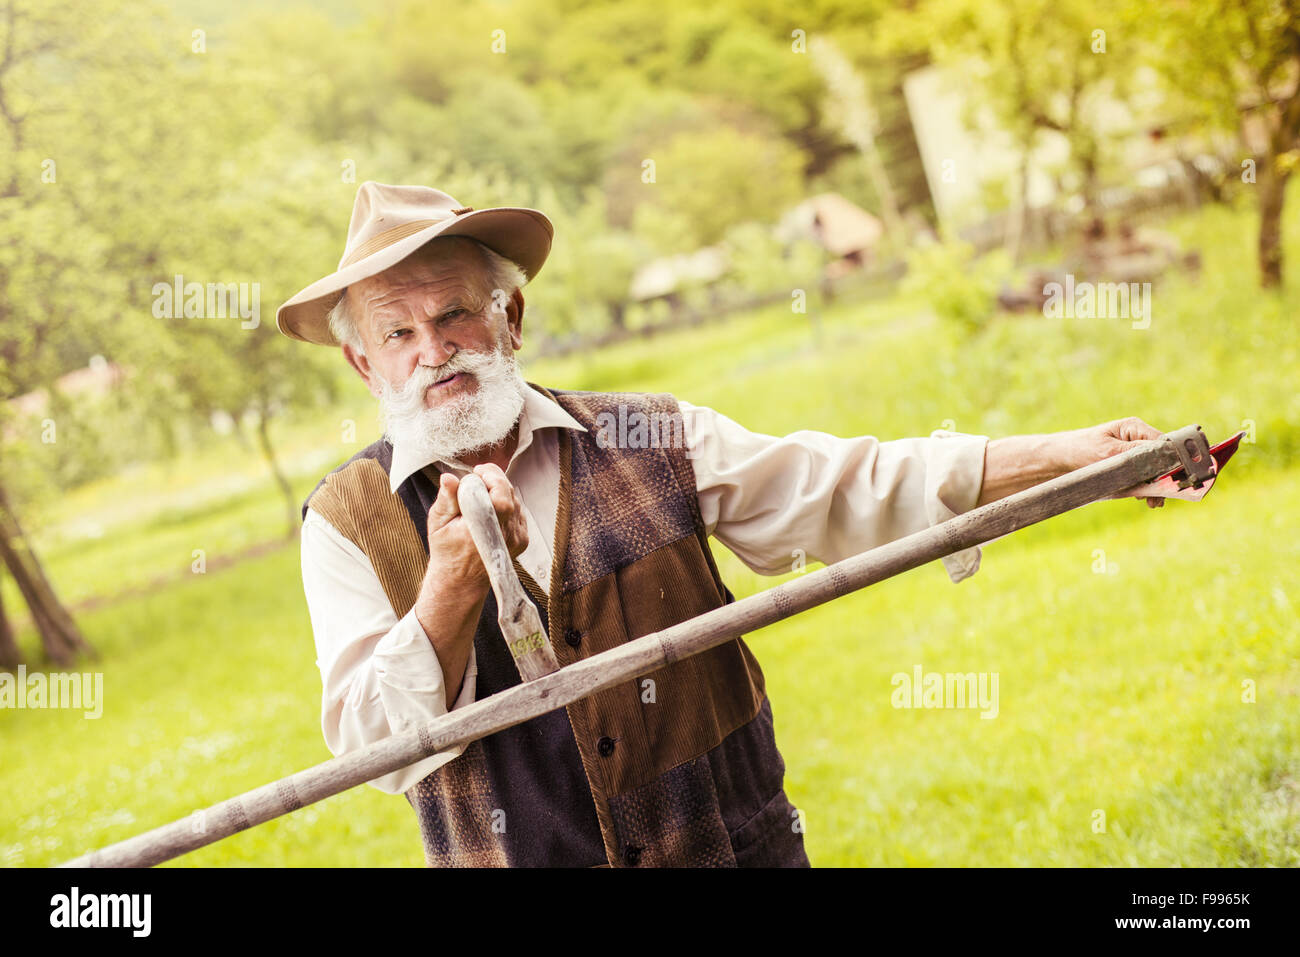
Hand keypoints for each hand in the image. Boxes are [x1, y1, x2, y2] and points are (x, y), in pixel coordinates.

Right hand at [423, 464, 529, 592]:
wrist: (462, 579)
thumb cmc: (447, 549)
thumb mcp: (438, 523)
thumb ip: (446, 499)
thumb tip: (449, 478)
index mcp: (481, 530)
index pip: (500, 495)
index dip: (491, 477)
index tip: (477, 471)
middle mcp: (504, 535)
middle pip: (509, 493)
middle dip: (494, 480)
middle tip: (477, 479)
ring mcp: (516, 538)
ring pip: (515, 500)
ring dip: (500, 491)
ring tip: (481, 496)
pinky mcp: (522, 539)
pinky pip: (518, 511)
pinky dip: (506, 504)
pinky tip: (491, 510)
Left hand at [1056, 416, 1166, 507]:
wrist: (1059, 459)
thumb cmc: (1080, 449)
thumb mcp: (1107, 451)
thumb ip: (1135, 453)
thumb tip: (1163, 455)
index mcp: (1134, 428)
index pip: (1163, 443)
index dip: (1171, 461)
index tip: (1170, 480)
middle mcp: (1137, 438)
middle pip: (1162, 458)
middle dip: (1163, 478)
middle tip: (1159, 498)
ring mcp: (1134, 452)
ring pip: (1154, 469)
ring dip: (1155, 486)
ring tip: (1152, 502)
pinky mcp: (1128, 465)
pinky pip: (1144, 476)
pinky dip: (1145, 487)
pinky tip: (1145, 498)